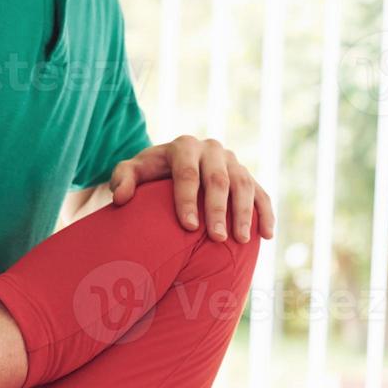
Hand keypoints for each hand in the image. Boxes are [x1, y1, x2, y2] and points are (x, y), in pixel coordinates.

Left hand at [108, 136, 275, 242]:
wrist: (173, 164)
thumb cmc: (150, 173)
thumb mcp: (132, 171)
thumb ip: (122, 179)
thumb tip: (120, 197)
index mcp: (184, 146)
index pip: (187, 173)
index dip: (188, 199)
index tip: (188, 226)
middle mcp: (212, 149)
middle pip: (218, 180)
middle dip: (218, 210)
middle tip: (216, 239)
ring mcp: (232, 162)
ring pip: (244, 185)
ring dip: (244, 214)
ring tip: (241, 241)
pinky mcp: (247, 176)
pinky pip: (261, 193)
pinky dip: (266, 213)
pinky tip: (267, 235)